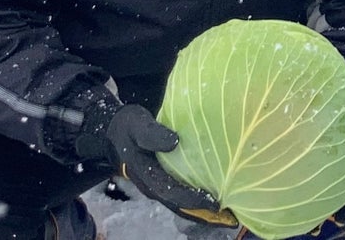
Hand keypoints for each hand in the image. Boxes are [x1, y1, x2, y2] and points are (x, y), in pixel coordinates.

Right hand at [94, 105, 217, 214]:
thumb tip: (174, 142)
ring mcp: (157, 186)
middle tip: (230, 219)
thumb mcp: (136, 125)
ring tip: (228, 215)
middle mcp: (153, 186)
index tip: (215, 203)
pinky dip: (197, 200)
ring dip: (202, 210)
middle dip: (203, 213)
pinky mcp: (162, 181)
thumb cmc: (128, 127)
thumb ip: (151, 134)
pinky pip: (181, 195)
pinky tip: (214, 198)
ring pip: (181, 204)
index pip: (172, 193)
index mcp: (147, 176)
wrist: (114, 131)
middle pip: (180, 206)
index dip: (193, 199)